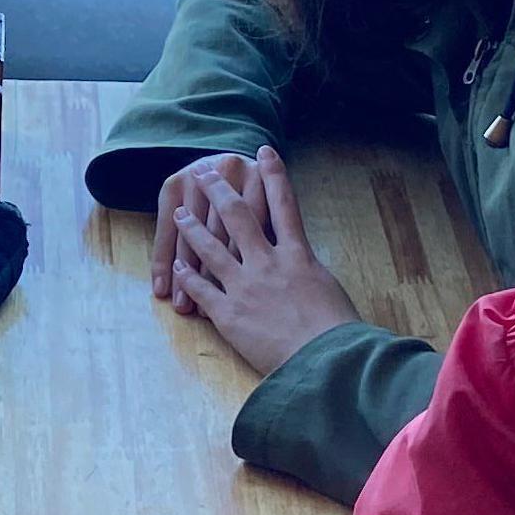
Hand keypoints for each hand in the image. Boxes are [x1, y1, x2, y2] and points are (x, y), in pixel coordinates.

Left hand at [166, 146, 365, 376]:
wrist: (328, 362)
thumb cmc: (340, 333)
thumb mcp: (329, 292)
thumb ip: (310, 275)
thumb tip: (304, 270)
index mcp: (299, 256)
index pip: (285, 205)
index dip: (274, 175)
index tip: (263, 152)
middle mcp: (269, 263)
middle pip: (239, 216)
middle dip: (219, 190)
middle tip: (205, 172)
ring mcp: (246, 287)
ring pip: (212, 248)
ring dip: (193, 228)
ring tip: (180, 213)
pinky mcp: (229, 314)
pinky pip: (201, 288)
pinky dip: (186, 276)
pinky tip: (175, 266)